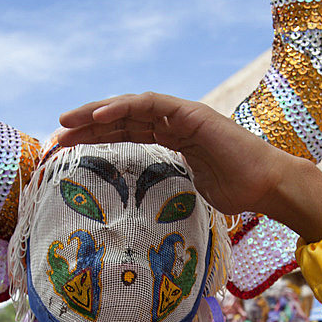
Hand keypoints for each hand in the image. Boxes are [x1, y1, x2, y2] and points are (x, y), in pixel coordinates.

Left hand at [58, 92, 321, 241]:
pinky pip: (151, 103)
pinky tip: (98, 115)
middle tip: (54, 137)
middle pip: (120, 119)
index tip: (65, 150)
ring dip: (95, 112)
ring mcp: (182, 115)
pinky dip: (123, 107)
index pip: (124, 134)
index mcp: (171, 139)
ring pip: (130, 106)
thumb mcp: (189, 192)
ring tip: (66, 122)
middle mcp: (172, 123)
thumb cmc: (237, 193)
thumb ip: (167, 190)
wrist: (267, 186)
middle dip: (85, 125)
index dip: (94, 138)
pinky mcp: (191, 113)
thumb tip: (142, 219)